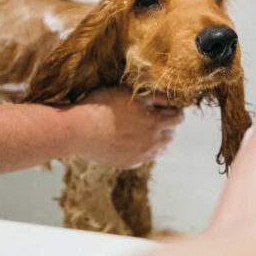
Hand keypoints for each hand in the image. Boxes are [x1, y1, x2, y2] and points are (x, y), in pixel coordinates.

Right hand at [65, 87, 183, 168]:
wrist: (77, 130)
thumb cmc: (102, 105)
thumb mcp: (130, 92)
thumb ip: (155, 96)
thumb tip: (171, 100)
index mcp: (156, 123)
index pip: (179, 117)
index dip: (173, 108)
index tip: (165, 105)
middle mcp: (152, 143)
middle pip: (171, 134)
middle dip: (166, 124)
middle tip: (153, 115)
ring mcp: (141, 156)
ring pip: (159, 148)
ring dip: (156, 138)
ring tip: (141, 128)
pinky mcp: (129, 163)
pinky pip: (144, 157)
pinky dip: (142, 148)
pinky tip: (129, 139)